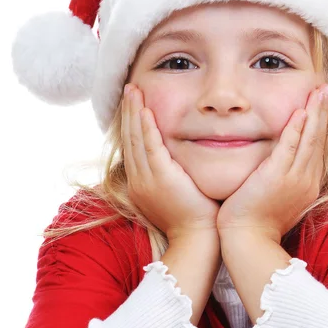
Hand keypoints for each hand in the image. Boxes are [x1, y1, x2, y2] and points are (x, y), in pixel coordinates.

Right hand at [122, 83, 220, 240]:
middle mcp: (138, 179)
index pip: (132, 145)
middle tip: (129, 88)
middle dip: (128, 111)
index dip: (131, 122)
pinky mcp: (161, 177)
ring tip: (133, 90)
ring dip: (134, 112)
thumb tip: (180, 156)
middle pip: (129, 138)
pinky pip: (150, 147)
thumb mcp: (178, 191)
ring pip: (136, 138)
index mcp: (141, 183)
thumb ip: (174, 171)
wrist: (198, 239)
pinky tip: (144, 111)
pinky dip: (146, 128)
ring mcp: (147, 179)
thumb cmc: (196, 216)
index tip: (133, 103)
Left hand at [216, 84, 327, 242]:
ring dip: (315, 113)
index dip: (320, 123)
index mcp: (306, 184)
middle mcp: (305, 180)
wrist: (247, 240)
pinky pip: (289, 149)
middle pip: (318, 139)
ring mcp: (293, 178)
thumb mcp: (277, 197)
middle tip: (326, 88)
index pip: (317, 147)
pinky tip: (301, 112)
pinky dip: (296, 130)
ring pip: (309, 139)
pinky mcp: (276, 178)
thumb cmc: (256, 220)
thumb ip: (283, 178)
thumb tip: (280, 164)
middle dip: (323, 111)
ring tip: (320, 91)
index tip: (321, 103)